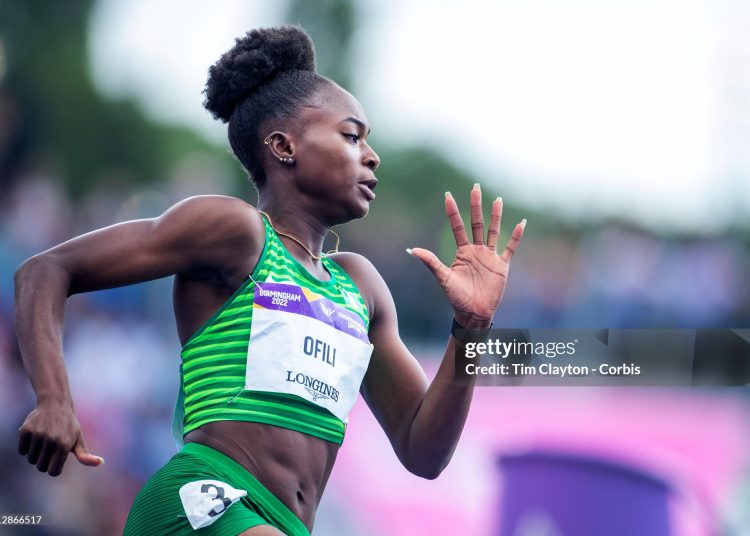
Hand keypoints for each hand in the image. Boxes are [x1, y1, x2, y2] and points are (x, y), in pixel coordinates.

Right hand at [18, 402, 103, 476]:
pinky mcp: (26, 430)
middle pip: (41, 467)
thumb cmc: (68, 426)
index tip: (57, 460)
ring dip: (35, 454)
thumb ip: (85, 455)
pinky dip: (26, 447)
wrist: (55, 404)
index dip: (54, 468)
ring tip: (44, 441)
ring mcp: (38, 434)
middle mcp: (51, 440)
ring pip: (31, 459)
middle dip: (44, 462)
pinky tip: (35, 437)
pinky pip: (21, 450)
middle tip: (50, 449)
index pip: (53, 472)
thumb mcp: (78, 439)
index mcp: (65, 445)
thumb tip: (101, 462)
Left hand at [409, 184, 524, 328]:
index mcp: (462, 251)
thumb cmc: (456, 298)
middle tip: (475, 187)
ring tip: (497, 200)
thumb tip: (412, 250)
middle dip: (475, 205)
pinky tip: (521, 223)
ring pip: (493, 231)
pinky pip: (510, 248)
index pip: (457, 226)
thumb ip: (431, 262)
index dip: (452, 211)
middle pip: (476, 223)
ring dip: (495, 216)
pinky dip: (516, 236)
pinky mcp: (502, 266)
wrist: (473, 313)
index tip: (447, 195)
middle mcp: (476, 250)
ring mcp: (490, 257)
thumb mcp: (443, 278)